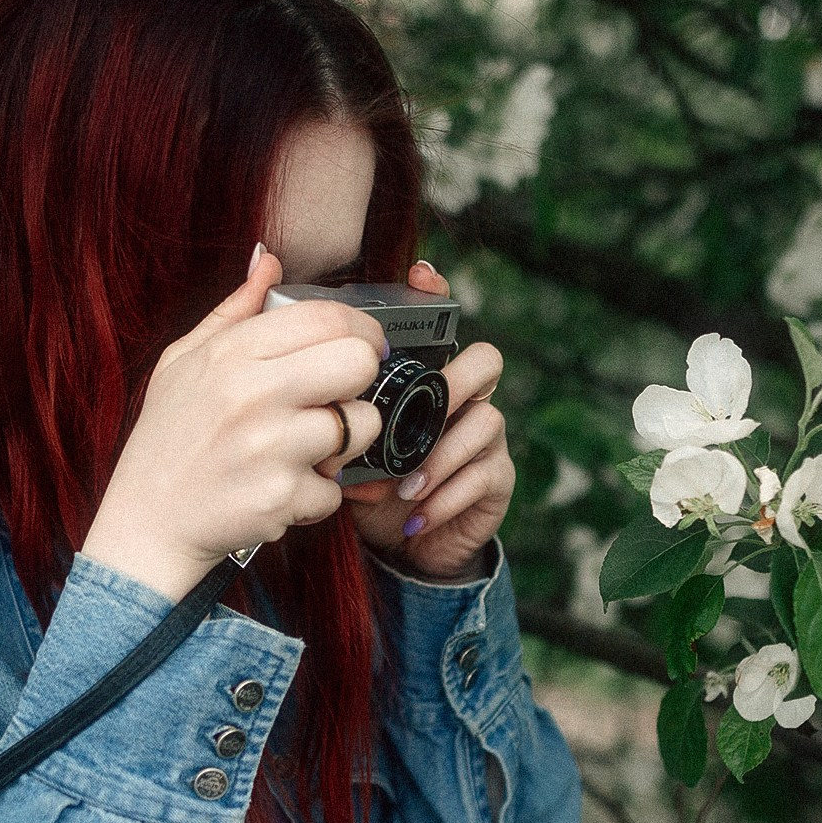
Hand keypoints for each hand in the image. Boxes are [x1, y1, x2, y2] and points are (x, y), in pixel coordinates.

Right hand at [81, 243, 393, 601]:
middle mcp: (253, 394)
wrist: (148, 522)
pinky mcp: (282, 497)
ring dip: (344, 442)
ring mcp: (270, 448)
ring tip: (306, 448)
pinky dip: (317, 494)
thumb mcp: (183, 361)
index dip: (360, 330)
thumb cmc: (168, 438)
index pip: (328, 318)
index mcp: (232, 353)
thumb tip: (269, 260)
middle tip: (339, 395)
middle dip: (360, 380)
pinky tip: (283, 488)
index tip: (359, 346)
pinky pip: (336, 488)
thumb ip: (233, 311)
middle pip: (359, 362)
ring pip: (360, 426)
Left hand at [342, 259, 514, 583]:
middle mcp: (463, 401)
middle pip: (486, 361)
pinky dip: (447, 496)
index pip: (443, 327)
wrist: (399, 546)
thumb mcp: (345, 450)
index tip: (421, 276)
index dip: (439, 297)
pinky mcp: (496, 480)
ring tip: (405, 485)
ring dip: (442, 455)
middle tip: (428, 407)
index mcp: (426, 383)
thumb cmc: (372, 486)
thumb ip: (333, 419)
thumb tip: (324, 411)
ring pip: (486, 421)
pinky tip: (417, 513)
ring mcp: (485, 440)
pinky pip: (485, 475)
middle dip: (458, 380)